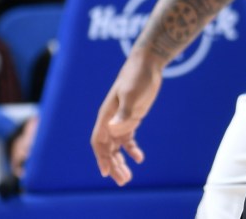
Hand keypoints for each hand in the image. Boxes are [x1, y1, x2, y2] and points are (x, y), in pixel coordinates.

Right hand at [90, 52, 162, 185]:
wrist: (147, 64)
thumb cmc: (137, 77)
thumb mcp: (131, 94)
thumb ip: (123, 113)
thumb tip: (113, 129)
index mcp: (106, 115)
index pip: (98, 142)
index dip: (101, 158)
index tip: (106, 172)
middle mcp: (110, 120)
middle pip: (107, 148)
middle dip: (113, 165)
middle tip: (123, 181)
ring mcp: (120, 120)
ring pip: (116, 147)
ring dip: (120, 162)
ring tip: (128, 178)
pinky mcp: (131, 118)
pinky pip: (128, 139)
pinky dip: (132, 150)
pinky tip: (140, 158)